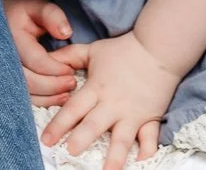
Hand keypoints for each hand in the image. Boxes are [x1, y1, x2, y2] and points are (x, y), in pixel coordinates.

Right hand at [3, 0, 78, 105]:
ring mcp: (3, 71)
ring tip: (67, 93)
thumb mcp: (40, 6)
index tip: (71, 69)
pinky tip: (57, 98)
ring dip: (48, 97)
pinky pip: (22, 97)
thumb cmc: (26, 11)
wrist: (6, 16)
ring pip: (24, 93)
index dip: (55, 68)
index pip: (35, 61)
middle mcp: (3, 57)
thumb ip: (53, 16)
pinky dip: (41, 101)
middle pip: (28, 81)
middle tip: (72, 82)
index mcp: (11, 37)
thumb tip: (65, 33)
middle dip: (53, 85)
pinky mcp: (7, 80)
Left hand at [41, 33, 173, 169]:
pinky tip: (140, 162)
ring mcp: (132, 114)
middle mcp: (113, 104)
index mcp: (96, 88)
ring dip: (114, 157)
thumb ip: (69, 56)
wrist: (158, 48)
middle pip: (94, 125)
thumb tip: (48, 59)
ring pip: (122, 138)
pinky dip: (147, 151)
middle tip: (70, 152)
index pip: (73, 108)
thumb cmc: (123, 50)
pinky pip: (150, 138)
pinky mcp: (150, 118)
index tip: (46, 140)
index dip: (58, 124)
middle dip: (82, 139)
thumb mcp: (93, 50)